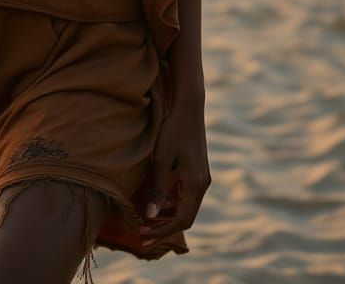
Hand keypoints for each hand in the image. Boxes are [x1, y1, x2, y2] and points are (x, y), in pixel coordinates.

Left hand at [140, 97, 210, 245]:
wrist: (189, 109)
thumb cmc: (172, 131)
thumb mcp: (161, 158)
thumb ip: (156, 187)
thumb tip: (150, 216)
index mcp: (195, 184)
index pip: (181, 220)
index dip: (162, 231)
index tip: (143, 236)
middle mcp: (203, 185)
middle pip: (185, 218)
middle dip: (164, 228)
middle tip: (142, 234)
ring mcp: (202, 180)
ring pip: (187, 209)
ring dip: (168, 217)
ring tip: (146, 220)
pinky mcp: (199, 174)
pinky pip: (187, 197)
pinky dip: (172, 205)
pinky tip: (157, 202)